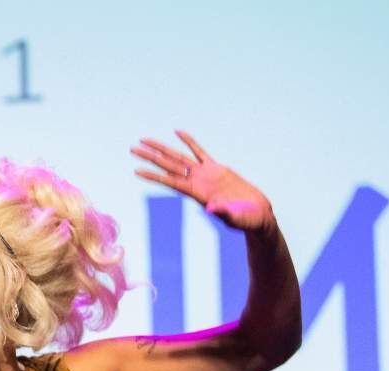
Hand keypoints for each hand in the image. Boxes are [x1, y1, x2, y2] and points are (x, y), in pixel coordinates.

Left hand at [131, 130, 274, 234]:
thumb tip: (212, 209)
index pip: (170, 181)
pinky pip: (199, 152)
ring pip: (179, 157)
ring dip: (162, 148)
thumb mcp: (234, 218)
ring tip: (145, 140)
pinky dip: (189, 142)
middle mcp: (196, 182)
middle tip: (132, 148)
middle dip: (150, 157)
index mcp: (197, 194)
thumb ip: (223, 212)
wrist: (256, 214)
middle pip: (168, 166)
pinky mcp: (216, 169)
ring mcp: (205, 174)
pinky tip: (178, 133)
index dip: (154, 175)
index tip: (136, 170)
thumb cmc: (245, 220)